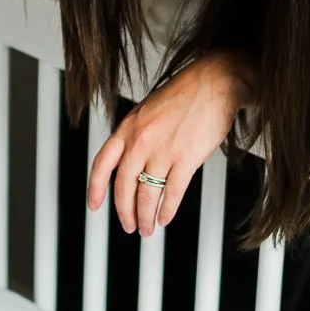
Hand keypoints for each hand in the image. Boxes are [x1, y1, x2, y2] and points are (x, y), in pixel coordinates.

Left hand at [89, 51, 254, 237]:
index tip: (94, 206)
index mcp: (127, 127)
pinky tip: (165, 218)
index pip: (102, 164)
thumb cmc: (184, 95)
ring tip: (147, 229)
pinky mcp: (187, 158)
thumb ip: (135, 136)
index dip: (95, 188)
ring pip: (147, 194)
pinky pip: (173, 192)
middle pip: (123, 186)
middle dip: (124, 211)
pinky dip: (167, 210)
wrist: (215, 82)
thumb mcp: (147, 111)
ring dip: (145, 217)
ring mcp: (163, 150)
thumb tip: (130, 165)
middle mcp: (140, 140)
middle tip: (129, 226)